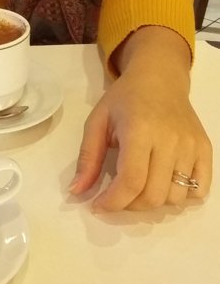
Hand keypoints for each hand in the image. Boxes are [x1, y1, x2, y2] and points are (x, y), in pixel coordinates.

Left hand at [69, 27, 212, 210]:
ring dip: (154, 202)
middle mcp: (169, 139)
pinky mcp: (205, 149)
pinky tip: (165, 183)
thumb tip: (76, 192)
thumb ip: (87, 157)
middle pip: (154, 196)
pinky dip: (182, 196)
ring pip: (176, 197)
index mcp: (139, 130)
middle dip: (130, 205)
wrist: (159, 78)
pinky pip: (199, 190)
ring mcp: (191, 145)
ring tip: (140, 186)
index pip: (131, 181)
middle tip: (118, 196)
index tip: (99, 205)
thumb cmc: (125, 99)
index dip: (114, 202)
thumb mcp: (98, 121)